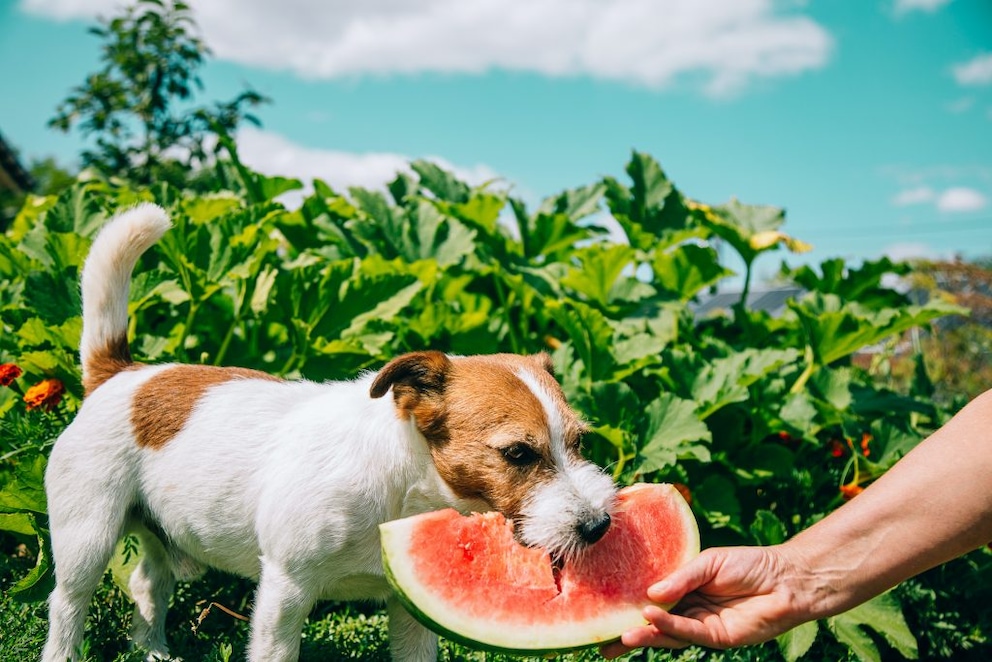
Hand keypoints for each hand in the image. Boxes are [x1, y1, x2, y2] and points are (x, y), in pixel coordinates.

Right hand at [601, 545, 806, 657]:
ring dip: (645, 634)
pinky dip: (668, 626)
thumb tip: (649, 594)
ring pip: (668, 633)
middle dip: (630, 634)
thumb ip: (680, 578)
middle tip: (602, 643)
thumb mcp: (708, 563)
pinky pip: (688, 632)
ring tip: (622, 634)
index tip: (604, 611)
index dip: (630, 606)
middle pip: (655, 624)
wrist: (786, 579)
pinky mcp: (718, 637)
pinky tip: (650, 618)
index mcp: (686, 589)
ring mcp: (703, 625)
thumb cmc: (750, 564)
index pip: (653, 600)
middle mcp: (690, 609)